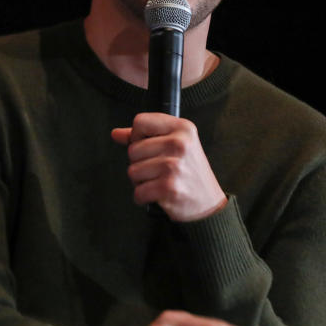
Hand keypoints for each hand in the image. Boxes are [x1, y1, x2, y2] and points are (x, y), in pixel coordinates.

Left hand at [111, 113, 227, 221]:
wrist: (209, 203)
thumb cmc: (190, 172)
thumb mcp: (175, 145)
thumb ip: (145, 137)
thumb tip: (116, 134)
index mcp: (182, 128)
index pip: (140, 122)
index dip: (138, 137)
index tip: (150, 148)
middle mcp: (179, 143)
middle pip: (132, 149)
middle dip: (139, 164)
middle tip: (159, 170)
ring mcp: (174, 166)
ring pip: (132, 172)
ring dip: (141, 182)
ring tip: (160, 182)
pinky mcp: (169, 187)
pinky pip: (138, 192)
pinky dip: (143, 197)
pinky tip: (158, 195)